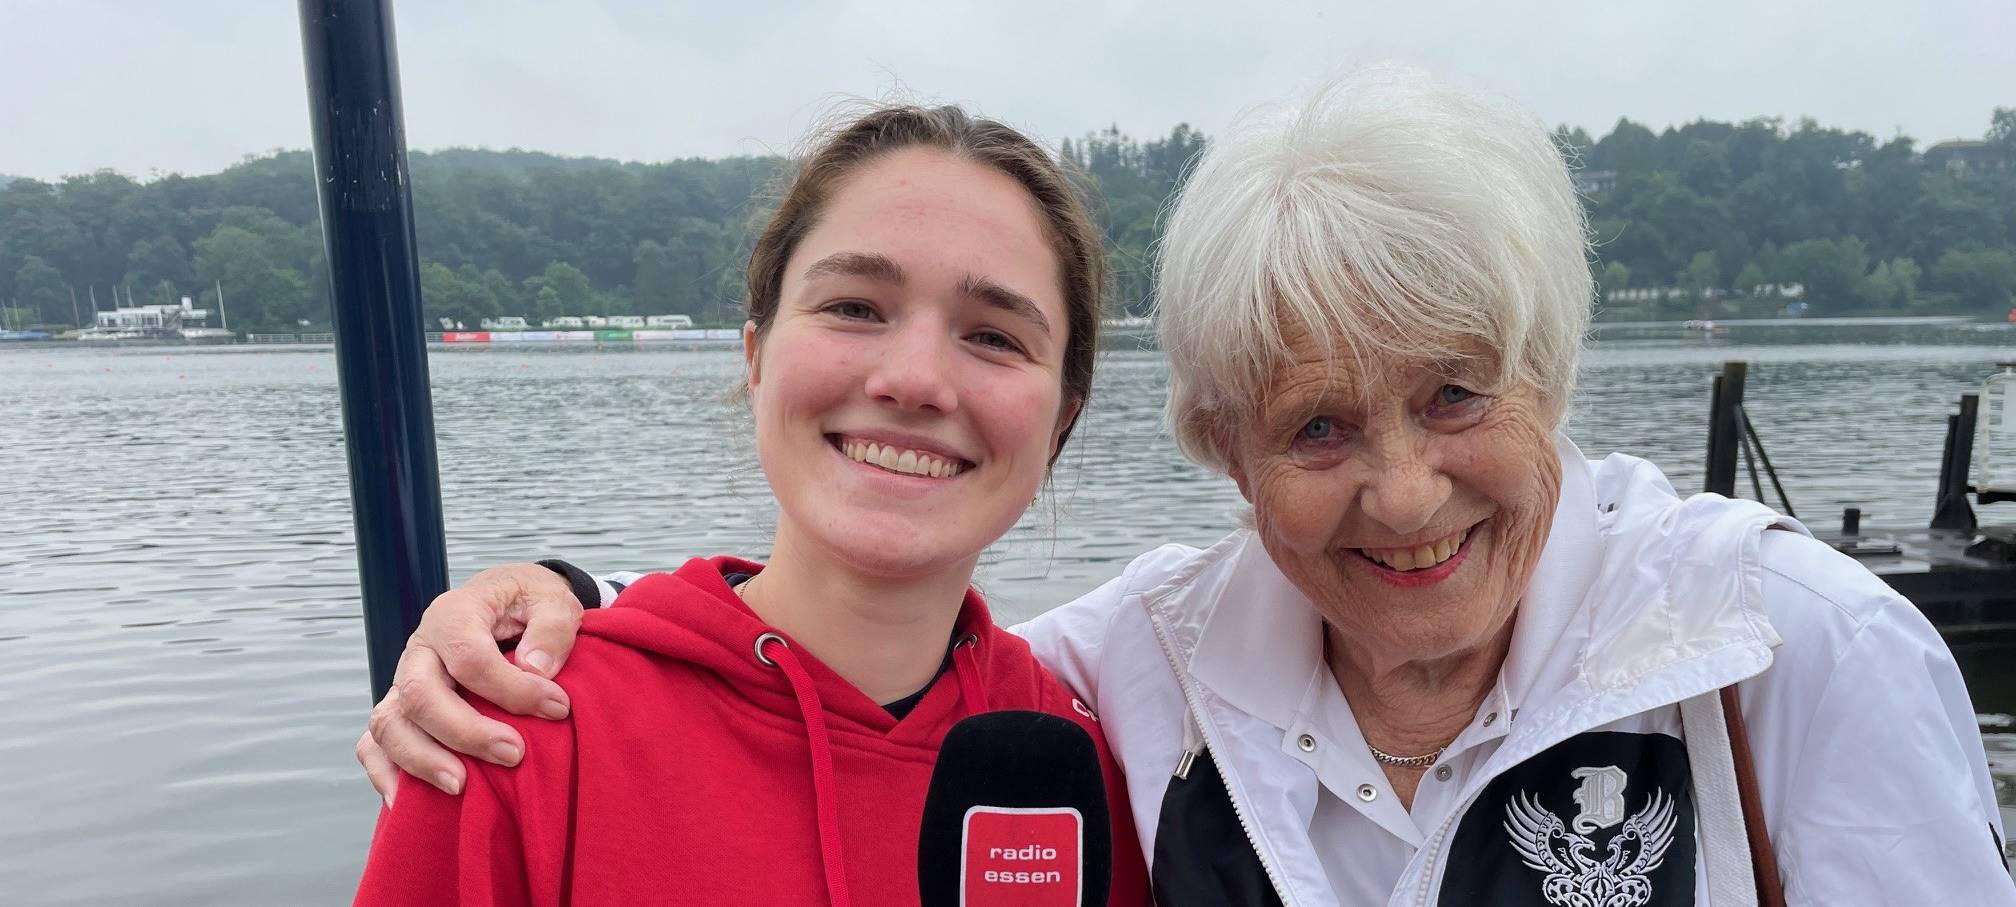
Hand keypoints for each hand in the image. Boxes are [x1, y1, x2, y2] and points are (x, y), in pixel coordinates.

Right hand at [357, 563, 586, 804]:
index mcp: (454, 614)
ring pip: (389, 724)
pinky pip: (374, 744)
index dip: (513, 689)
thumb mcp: (553, 600)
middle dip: (465, 732)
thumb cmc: (529, 605)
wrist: (508, 605)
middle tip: (514, 754)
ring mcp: (403, 681)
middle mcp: (420, 649)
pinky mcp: (401, 710)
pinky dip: (385, 772)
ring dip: (422, 759)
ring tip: (462, 787)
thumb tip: (536, 668)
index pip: (470, 657)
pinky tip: (408, 802)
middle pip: (420, 694)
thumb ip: (552, 627)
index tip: (558, 708)